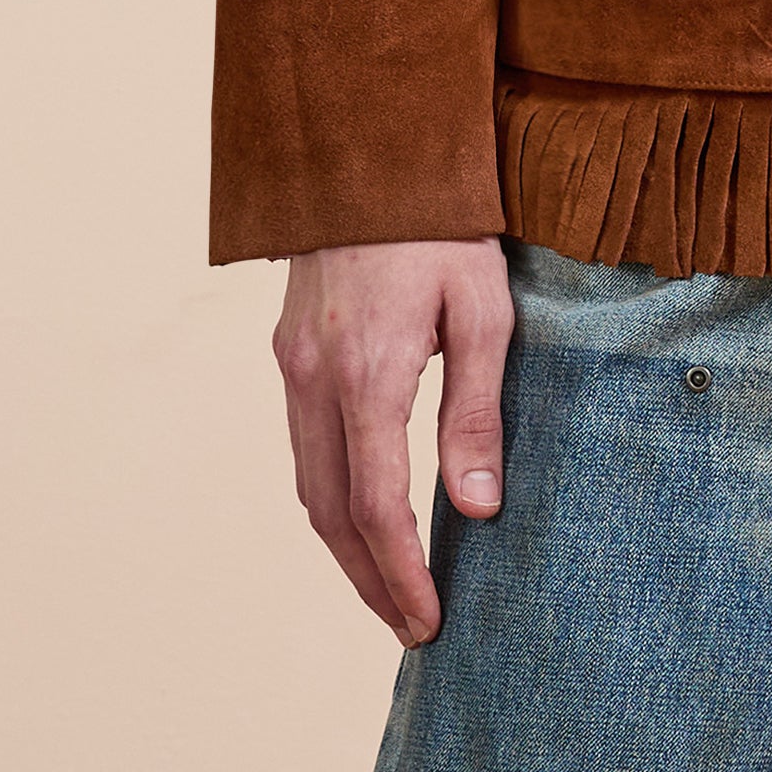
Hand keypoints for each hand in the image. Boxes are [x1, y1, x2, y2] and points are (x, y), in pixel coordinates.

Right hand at [274, 238, 514, 641]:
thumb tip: (478, 508)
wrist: (366, 145)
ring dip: (344, 545)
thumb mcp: (484, 308)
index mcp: (368, 373)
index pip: (377, 507)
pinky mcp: (288, 349)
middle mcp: (314, 379)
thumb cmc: (442, 222)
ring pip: (308, 484)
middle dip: (368, 580)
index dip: (400, 574)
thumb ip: (477, 411)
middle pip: (330, 513)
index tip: (428, 621)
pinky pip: (303, 444)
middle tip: (410, 626)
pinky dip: (331, 494)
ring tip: (389, 584)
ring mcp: (292, 364)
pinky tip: (363, 510)